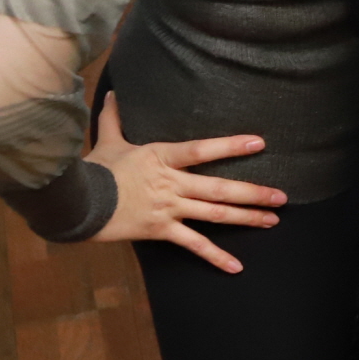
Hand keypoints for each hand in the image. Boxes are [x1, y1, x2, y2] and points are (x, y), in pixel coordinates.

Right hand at [85, 93, 286, 271]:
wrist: (76, 203)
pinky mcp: (161, 230)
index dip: (231, 146)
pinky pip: (194, 245)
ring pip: (215, 214)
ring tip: (273, 219)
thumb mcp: (107, 141)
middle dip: (254, 193)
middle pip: (219, 188)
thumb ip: (114, 118)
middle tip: (282, 196)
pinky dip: (216, 257)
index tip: (259, 143)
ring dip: (246, 217)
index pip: (202, 150)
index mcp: (162, 157)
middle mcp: (171, 184)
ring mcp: (168, 208)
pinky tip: (237, 266)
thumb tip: (111, 93)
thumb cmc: (94, 170)